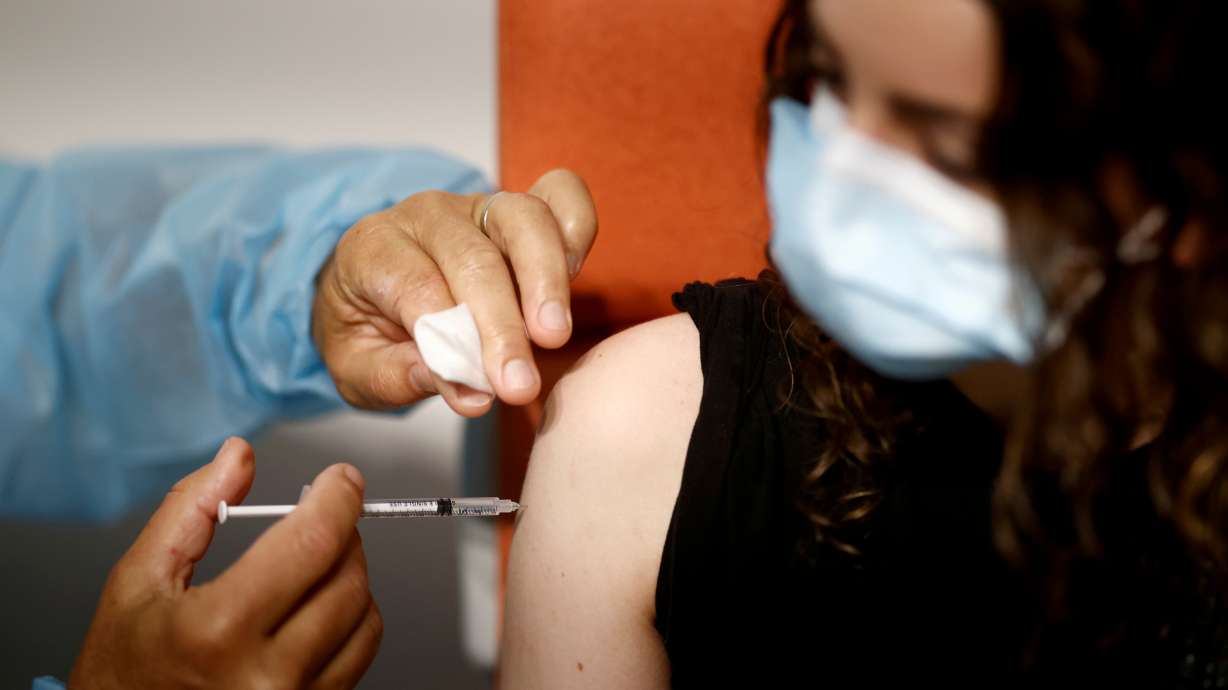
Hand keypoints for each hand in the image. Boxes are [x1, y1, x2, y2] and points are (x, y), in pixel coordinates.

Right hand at [69, 439, 380, 688]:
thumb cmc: (126, 668)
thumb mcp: (138, 580)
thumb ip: (192, 508)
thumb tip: (238, 455)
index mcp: (218, 630)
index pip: (312, 544)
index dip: (338, 499)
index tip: (342, 479)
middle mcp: (266, 675)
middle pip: (347, 577)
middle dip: (342, 533)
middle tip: (320, 518)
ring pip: (364, 615)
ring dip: (348, 575)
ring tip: (309, 567)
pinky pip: (360, 653)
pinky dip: (350, 619)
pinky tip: (314, 608)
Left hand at [312, 168, 597, 415]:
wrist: (368, 290)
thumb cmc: (365, 328)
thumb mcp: (353, 366)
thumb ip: (395, 376)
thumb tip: (465, 390)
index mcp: (373, 248)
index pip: (416, 287)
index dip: (449, 341)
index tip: (477, 392)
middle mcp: (427, 216)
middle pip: (473, 258)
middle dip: (501, 325)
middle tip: (520, 385)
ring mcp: (477, 206)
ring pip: (523, 219)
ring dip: (545, 281)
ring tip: (552, 337)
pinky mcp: (519, 211)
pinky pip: (559, 197)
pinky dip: (575, 232)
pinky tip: (572, 283)